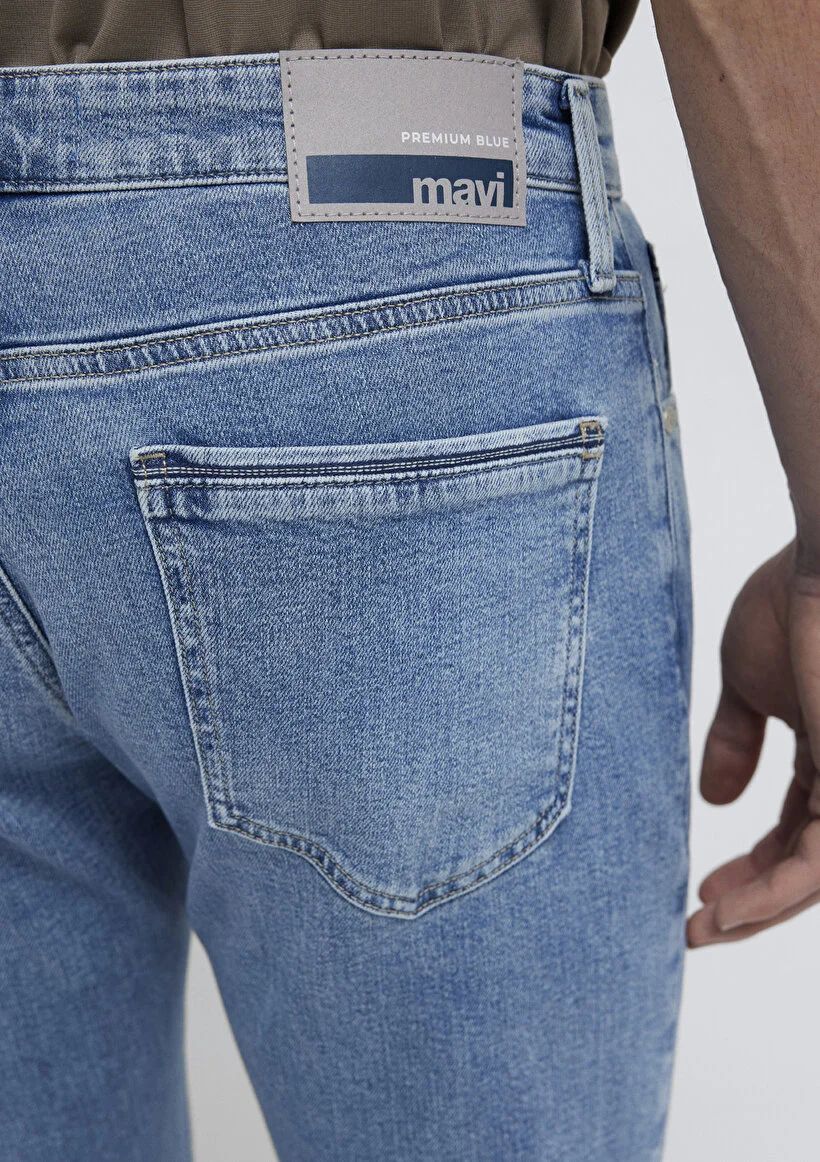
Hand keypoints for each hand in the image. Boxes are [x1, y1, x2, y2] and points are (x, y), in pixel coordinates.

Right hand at [688, 541, 819, 946]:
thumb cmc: (792, 602)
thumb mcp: (748, 681)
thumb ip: (735, 738)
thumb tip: (715, 799)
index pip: (794, 828)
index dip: (751, 865)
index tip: (700, 889)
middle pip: (808, 863)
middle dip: (755, 900)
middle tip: (699, 926)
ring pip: (817, 876)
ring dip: (760, 911)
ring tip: (705, 930)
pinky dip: (774, 894)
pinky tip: (728, 912)